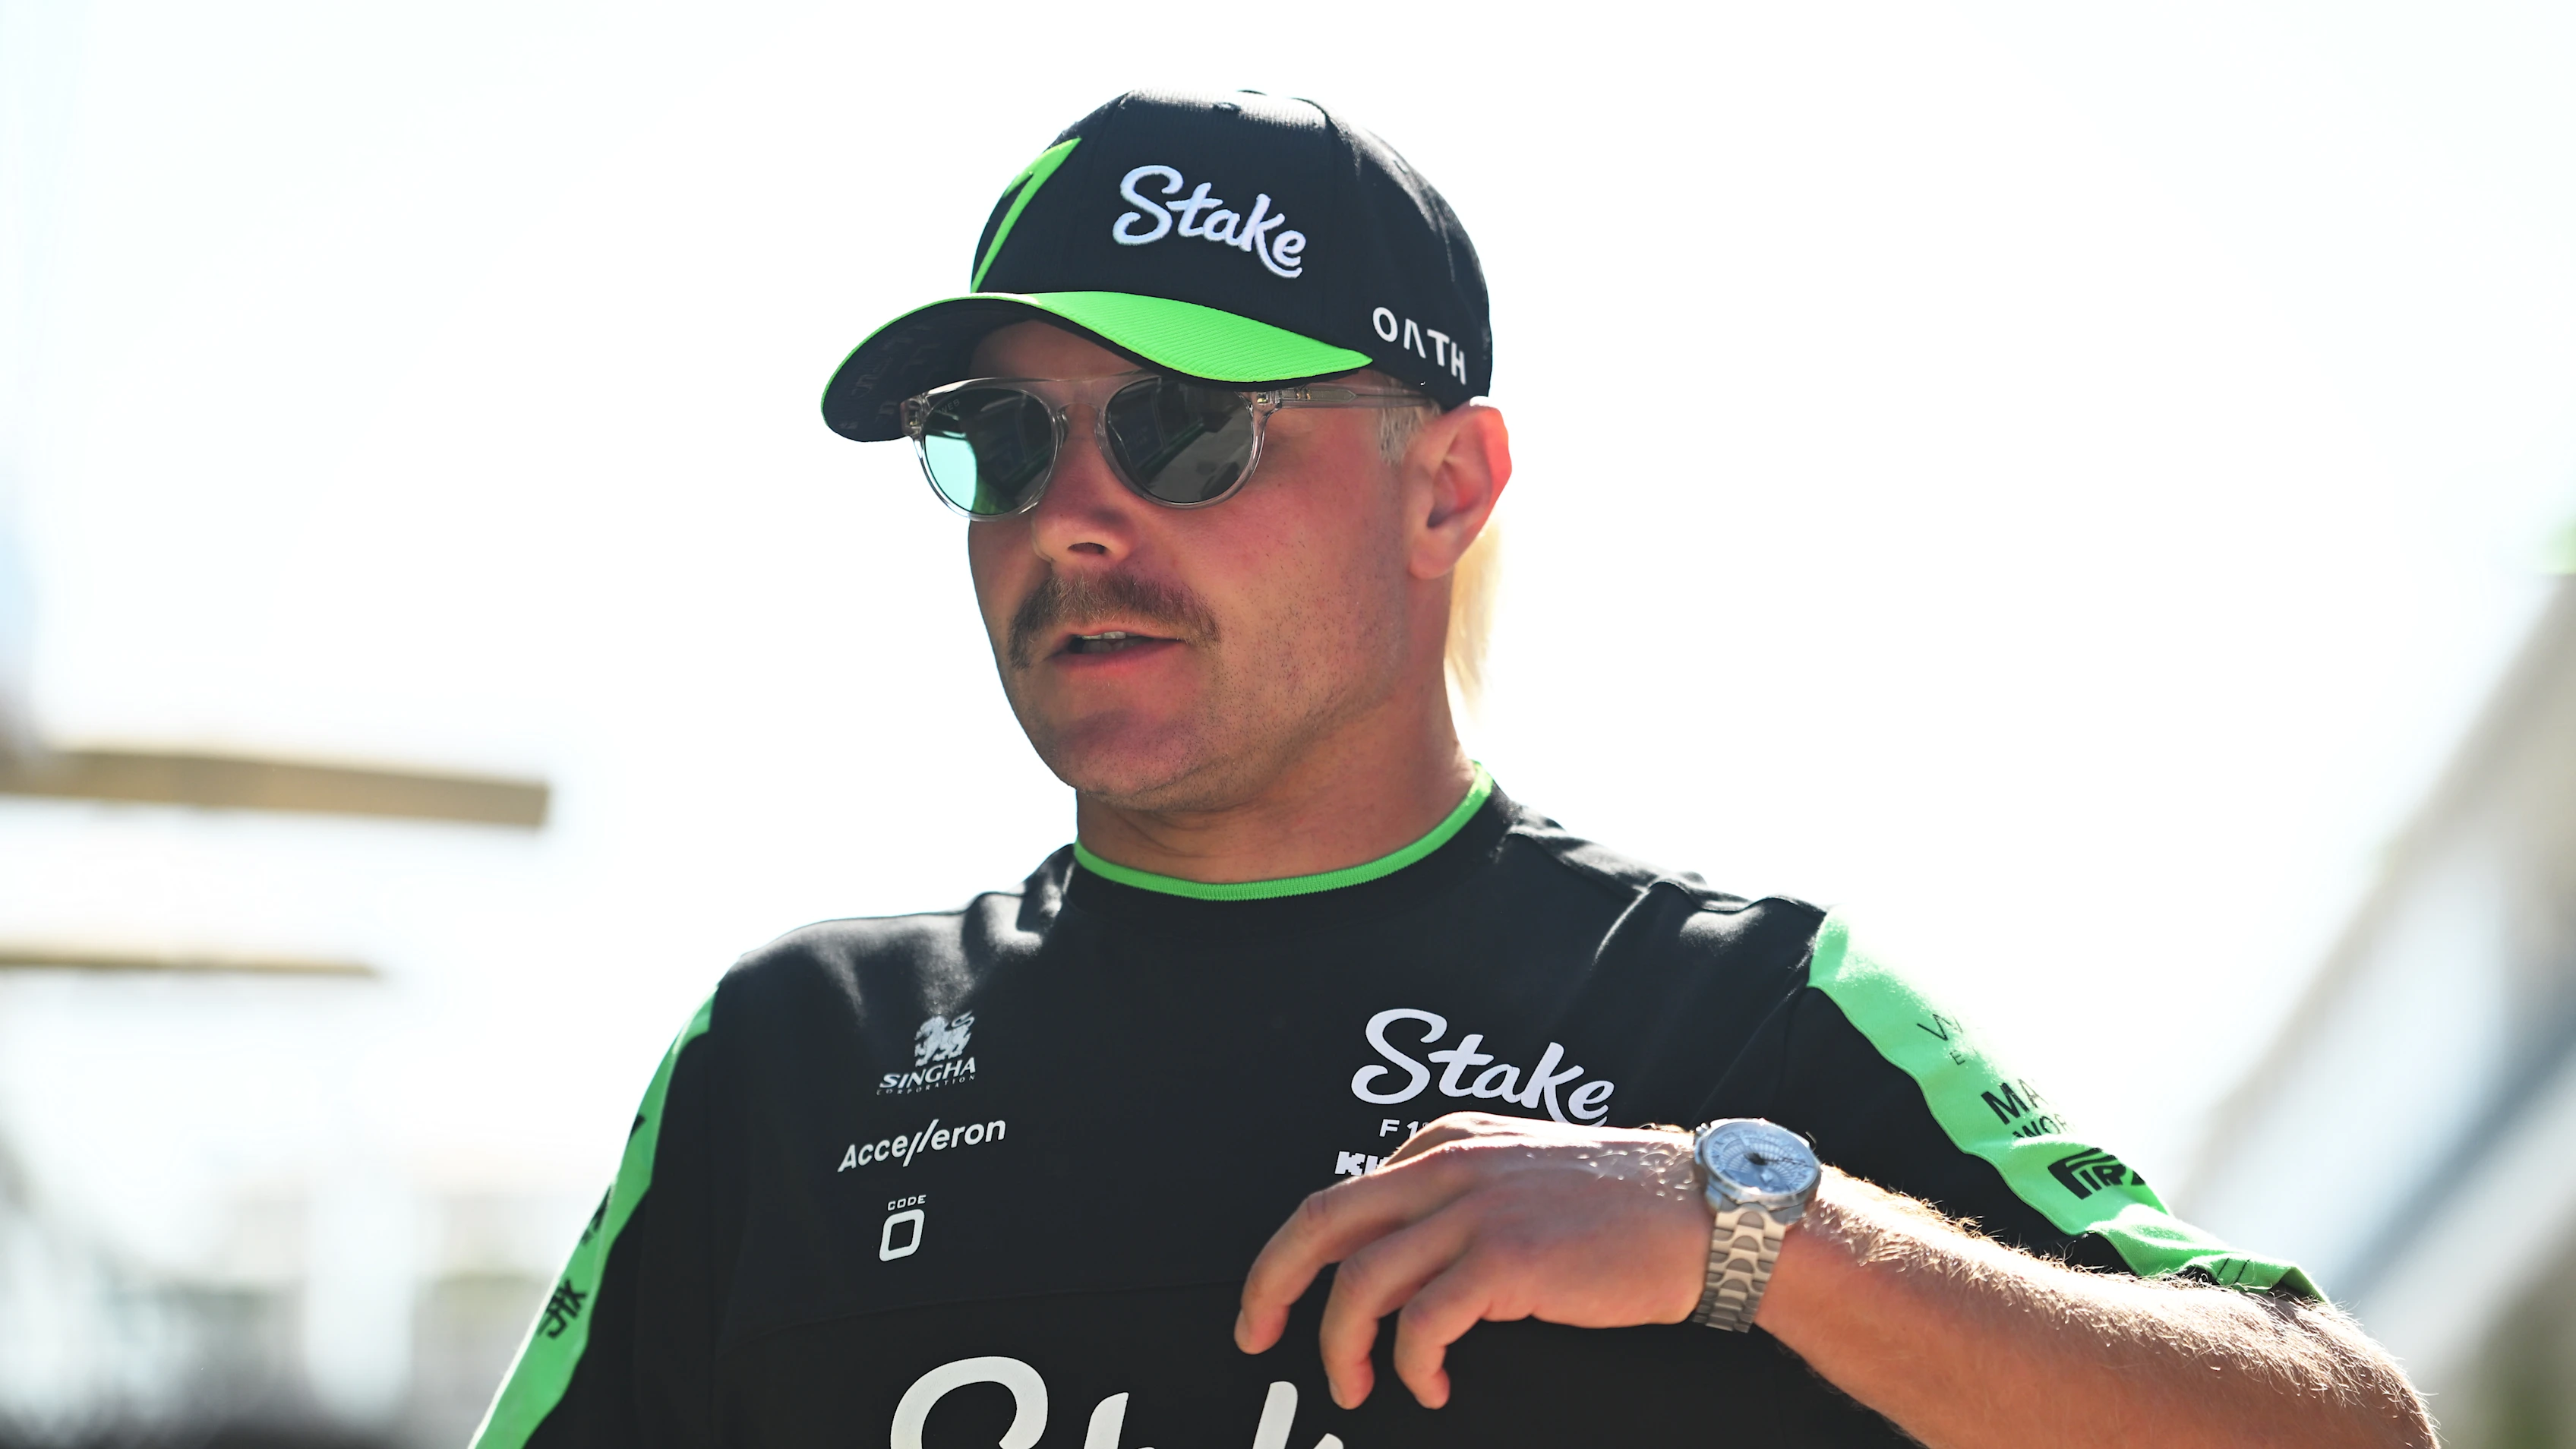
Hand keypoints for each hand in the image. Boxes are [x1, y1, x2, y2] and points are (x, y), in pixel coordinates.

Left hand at [1233, 1111, 1712, 1409]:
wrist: (1700, 1213)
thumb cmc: (1618, 1205)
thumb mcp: (1519, 1176)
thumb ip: (1456, 1200)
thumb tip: (1398, 1260)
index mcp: (1446, 1142)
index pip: (1340, 1196)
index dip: (1293, 1256)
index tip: (1276, 1302)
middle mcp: (1449, 1166)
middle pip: (1321, 1221)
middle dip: (1271, 1284)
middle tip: (1255, 1335)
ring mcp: (1475, 1210)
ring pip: (1361, 1280)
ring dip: (1342, 1345)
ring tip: (1357, 1384)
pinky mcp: (1506, 1261)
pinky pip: (1422, 1323)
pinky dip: (1411, 1365)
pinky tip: (1432, 1386)